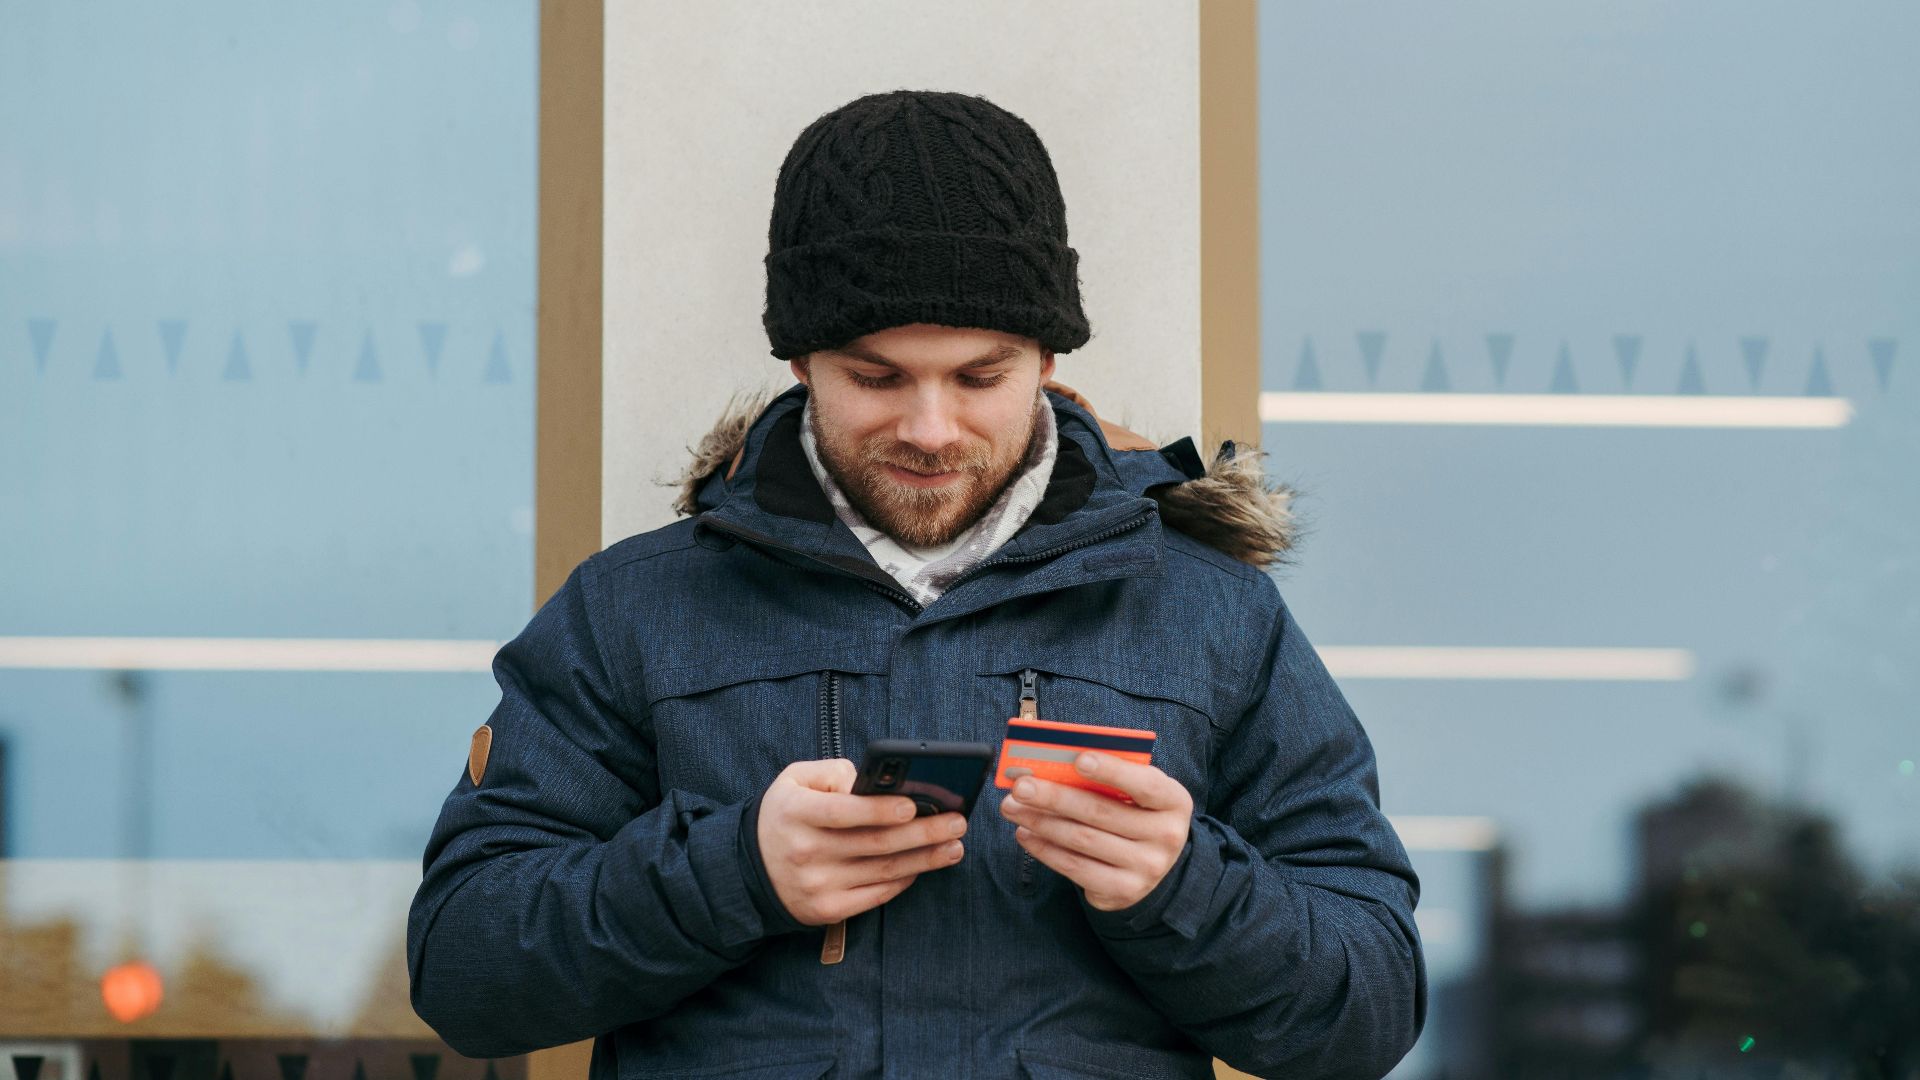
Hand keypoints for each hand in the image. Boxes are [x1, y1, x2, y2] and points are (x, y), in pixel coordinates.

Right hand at [757, 758, 967, 924]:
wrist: (749, 869)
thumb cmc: (785, 815)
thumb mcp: (795, 780)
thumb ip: (833, 772)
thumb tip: (875, 782)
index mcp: (796, 813)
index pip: (842, 812)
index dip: (880, 810)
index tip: (915, 805)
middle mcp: (805, 851)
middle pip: (875, 843)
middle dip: (923, 832)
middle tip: (958, 822)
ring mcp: (817, 885)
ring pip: (883, 871)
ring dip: (925, 859)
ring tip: (954, 846)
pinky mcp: (828, 910)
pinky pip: (877, 895)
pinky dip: (904, 880)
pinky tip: (925, 865)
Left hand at [997, 752, 1192, 910]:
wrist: (1154, 863)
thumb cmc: (1136, 812)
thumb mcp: (1136, 791)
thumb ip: (1107, 777)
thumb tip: (1052, 765)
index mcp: (1174, 801)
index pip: (1145, 784)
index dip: (1112, 771)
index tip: (1078, 759)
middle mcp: (1167, 837)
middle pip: (1101, 813)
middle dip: (1055, 797)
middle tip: (1021, 786)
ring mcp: (1146, 868)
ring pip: (1082, 840)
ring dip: (1041, 822)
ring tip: (1012, 807)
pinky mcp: (1122, 890)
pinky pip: (1075, 868)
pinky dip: (1044, 849)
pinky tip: (1025, 833)